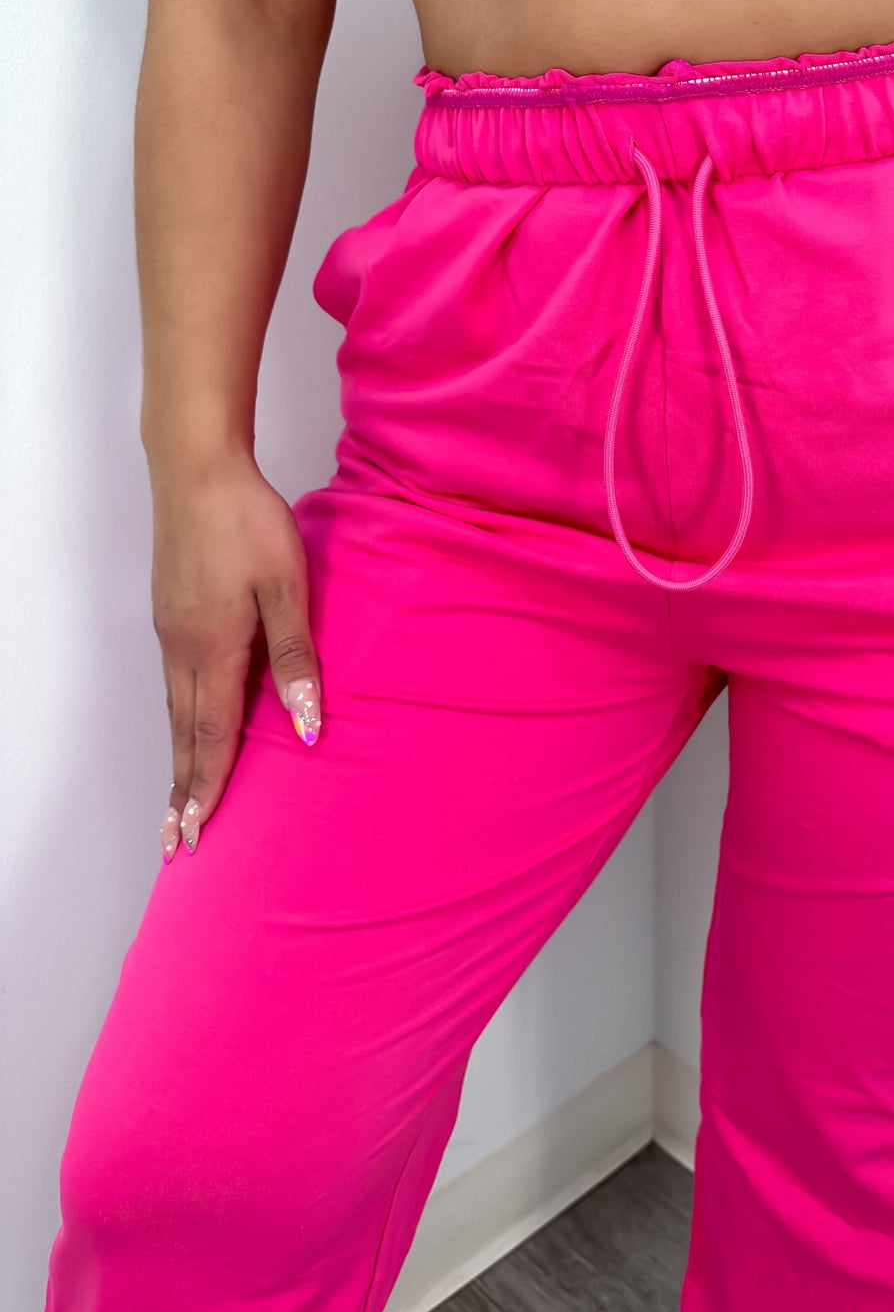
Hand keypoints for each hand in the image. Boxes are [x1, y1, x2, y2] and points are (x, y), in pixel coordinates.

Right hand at [149, 452, 320, 861]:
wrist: (196, 469)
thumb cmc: (247, 522)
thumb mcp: (287, 587)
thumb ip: (294, 658)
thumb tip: (305, 725)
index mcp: (212, 649)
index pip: (212, 737)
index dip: (208, 789)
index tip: (196, 835)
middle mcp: (182, 649)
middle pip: (183, 735)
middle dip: (182, 792)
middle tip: (175, 842)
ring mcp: (171, 631)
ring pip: (174, 712)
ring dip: (178, 760)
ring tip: (178, 801)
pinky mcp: (171, 613)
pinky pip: (174, 684)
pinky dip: (179, 721)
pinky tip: (189, 727)